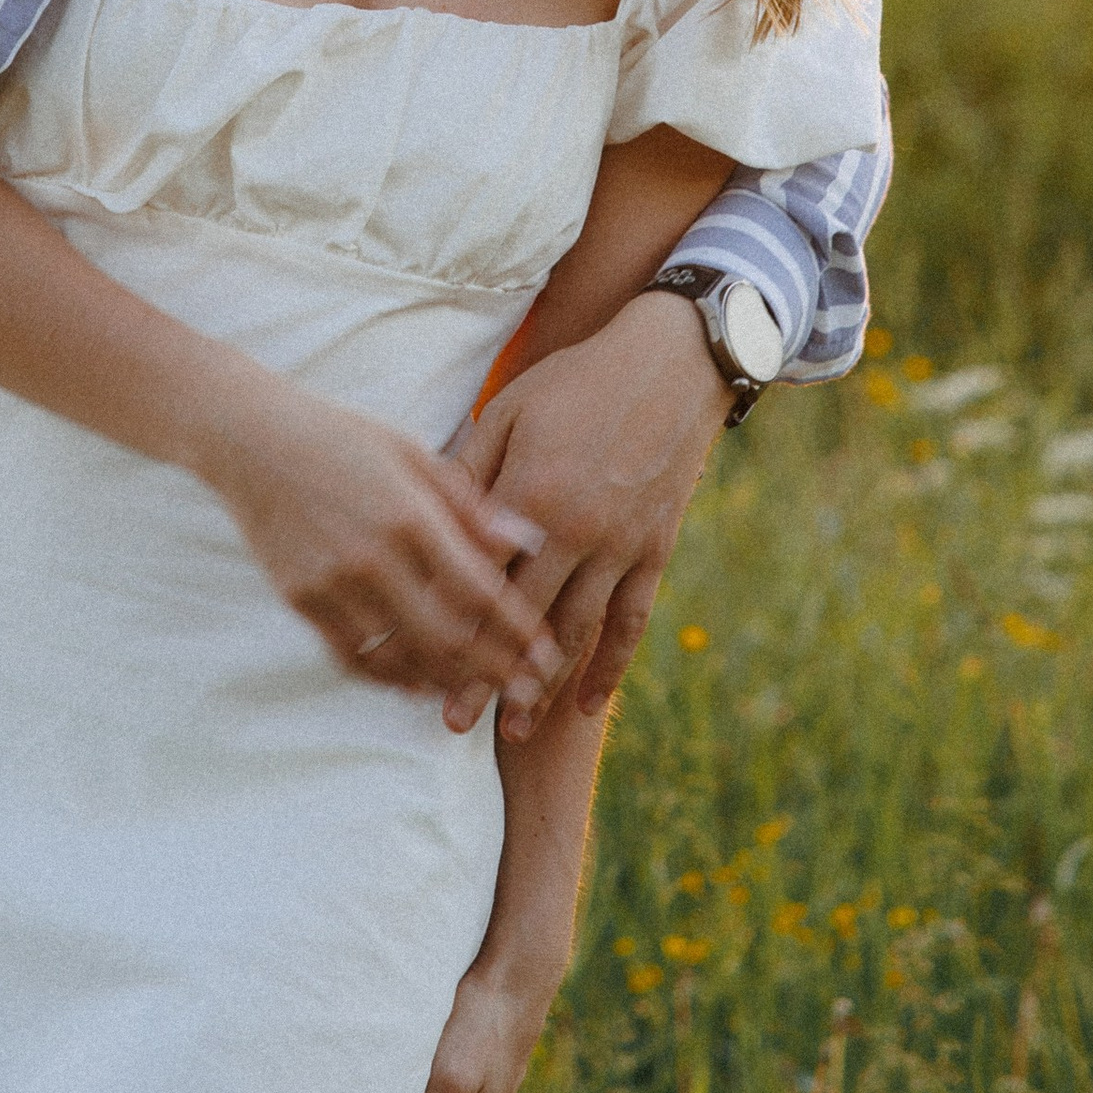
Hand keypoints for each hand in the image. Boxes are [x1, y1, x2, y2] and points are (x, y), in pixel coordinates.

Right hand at [189, 374, 562, 711]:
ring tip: (480, 692)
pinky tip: (417, 684)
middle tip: (528, 690)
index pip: (479, 591)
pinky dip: (390, 679)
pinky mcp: (300, 600)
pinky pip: (352, 657)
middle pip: (447, 637)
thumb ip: (469, 502)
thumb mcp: (411, 452)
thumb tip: (527, 539)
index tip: (548, 653)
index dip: (519, 631)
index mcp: (409, 515)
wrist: (248, 439)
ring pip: (401, 658)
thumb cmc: (341, 437)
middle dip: (495, 669)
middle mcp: (371, 557)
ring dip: (446, 681)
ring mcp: (331, 584)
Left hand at [444, 292, 730, 736]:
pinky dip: (610, 666)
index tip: (419, 674)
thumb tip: (424, 522)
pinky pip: (632, 622)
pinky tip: (589, 704)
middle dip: (487, 679)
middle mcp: (575, 531)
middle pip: (521, 623)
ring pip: (576, 633)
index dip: (447, 632)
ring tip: (516, 732)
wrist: (672, 361)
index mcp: (528, 495)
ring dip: (544, 686)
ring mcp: (621, 545)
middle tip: (456, 725)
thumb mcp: (507, 410)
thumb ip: (467, 472)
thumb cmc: (575, 380)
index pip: (477, 582)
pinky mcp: (656, 549)